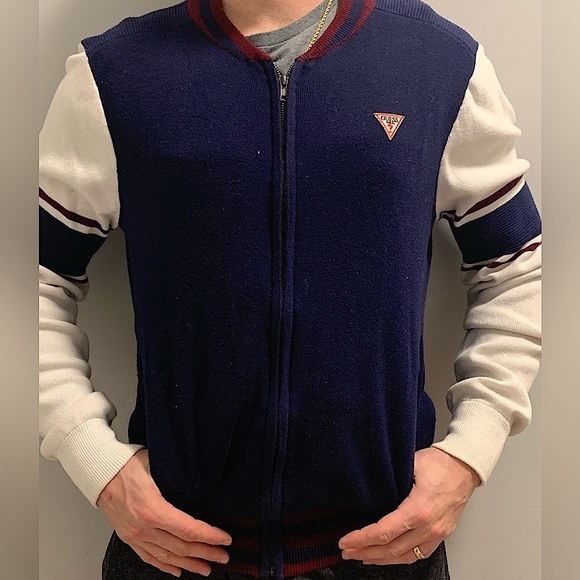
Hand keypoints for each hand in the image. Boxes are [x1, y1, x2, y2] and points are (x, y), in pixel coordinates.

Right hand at [96, 448, 231, 577]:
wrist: (98, 471)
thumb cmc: (125, 464)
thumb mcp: (156, 465)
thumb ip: (177, 479)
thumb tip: (198, 482)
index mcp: (152, 509)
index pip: (188, 529)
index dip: (210, 536)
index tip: (225, 539)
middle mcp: (143, 527)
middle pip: (181, 547)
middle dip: (206, 553)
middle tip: (223, 556)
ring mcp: (134, 535)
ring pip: (167, 557)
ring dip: (189, 564)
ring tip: (206, 567)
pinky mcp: (128, 537)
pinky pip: (150, 557)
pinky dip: (165, 566)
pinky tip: (177, 570)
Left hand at [338, 447, 480, 564]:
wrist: (465, 465)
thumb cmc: (440, 462)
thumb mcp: (409, 464)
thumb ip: (390, 479)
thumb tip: (368, 484)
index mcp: (418, 510)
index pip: (383, 532)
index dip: (361, 539)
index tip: (346, 541)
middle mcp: (429, 527)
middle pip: (391, 549)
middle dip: (365, 551)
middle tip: (347, 552)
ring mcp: (437, 533)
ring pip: (405, 556)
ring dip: (381, 559)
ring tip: (363, 556)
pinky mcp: (442, 534)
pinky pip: (419, 554)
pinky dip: (401, 558)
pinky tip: (390, 556)